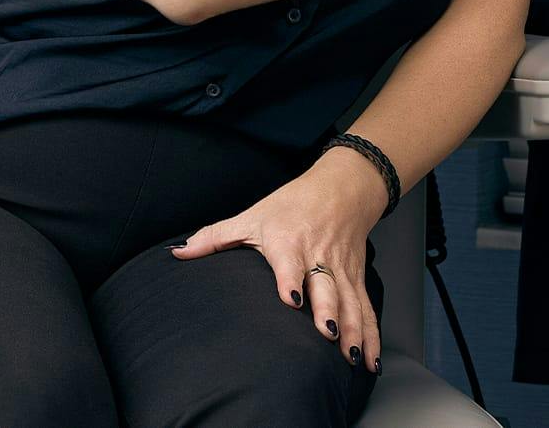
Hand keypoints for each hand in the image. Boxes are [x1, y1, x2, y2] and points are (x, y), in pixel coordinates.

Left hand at [171, 147, 386, 371]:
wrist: (342, 188)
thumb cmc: (291, 204)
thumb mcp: (252, 216)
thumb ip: (215, 237)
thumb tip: (177, 253)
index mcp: (289, 241)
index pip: (290, 262)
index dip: (291, 280)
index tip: (292, 300)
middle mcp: (318, 257)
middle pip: (326, 285)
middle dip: (329, 310)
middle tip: (328, 334)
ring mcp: (340, 270)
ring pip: (351, 301)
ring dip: (353, 329)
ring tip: (350, 355)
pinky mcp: (356, 279)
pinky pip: (367, 310)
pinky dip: (371, 335)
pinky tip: (370, 361)